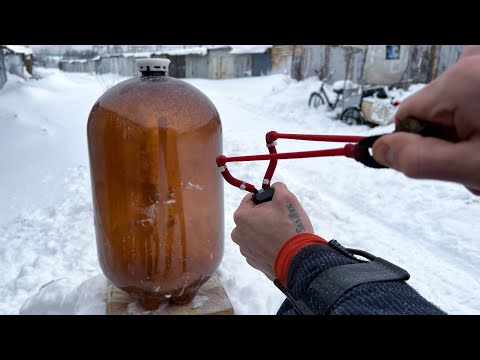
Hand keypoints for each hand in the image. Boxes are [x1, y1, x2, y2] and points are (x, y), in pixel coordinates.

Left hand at [231, 182, 313, 280]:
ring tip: (282, 235)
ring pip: (255, 232)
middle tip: (281, 220)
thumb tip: (275, 187)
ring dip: (266, 231)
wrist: (298, 260)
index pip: (251, 199)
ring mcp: (245, 250)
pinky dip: (268, 245)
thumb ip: (278, 187)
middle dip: (265, 216)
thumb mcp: (287, 198)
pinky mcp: (253, 262)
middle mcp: (238, 234)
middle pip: (252, 217)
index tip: (277, 206)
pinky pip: (260, 247)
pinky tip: (280, 247)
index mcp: (241, 217)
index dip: (266, 200)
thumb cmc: (291, 228)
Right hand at [373, 45, 479, 194]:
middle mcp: (470, 64)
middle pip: (430, 112)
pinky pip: (468, 98)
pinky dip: (476, 123)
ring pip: (453, 109)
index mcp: (459, 83)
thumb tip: (378, 150)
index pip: (405, 117)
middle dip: (448, 142)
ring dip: (467, 137)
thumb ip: (419, 160)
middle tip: (475, 161)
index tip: (443, 160)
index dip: (419, 144)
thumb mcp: (471, 166)